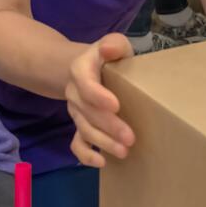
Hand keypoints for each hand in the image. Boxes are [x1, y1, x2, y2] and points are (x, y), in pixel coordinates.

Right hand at [67, 34, 135, 167]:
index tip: (115, 105)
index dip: (97, 95)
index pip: (84, 82)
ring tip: (124, 151)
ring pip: (84, 129)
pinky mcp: (79, 126)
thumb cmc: (108, 58)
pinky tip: (101, 162)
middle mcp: (75, 92)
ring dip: (103, 142)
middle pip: (87, 111)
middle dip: (108, 126)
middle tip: (130, 137)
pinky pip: (76, 143)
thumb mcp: (114, 44)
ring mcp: (76, 112)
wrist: (87, 69)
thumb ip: (113, 44)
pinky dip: (86, 155)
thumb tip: (108, 50)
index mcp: (81, 69)